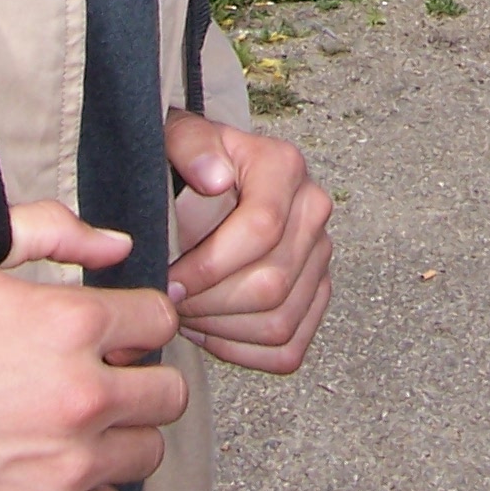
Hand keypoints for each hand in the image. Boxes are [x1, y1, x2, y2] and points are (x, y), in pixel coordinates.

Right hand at [0, 203, 186, 490]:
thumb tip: (115, 245)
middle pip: (169, 392)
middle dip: (141, 382)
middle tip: (102, 386)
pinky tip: (54, 476)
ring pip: (147, 453)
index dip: (138, 324)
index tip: (114, 337)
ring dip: (121, 441)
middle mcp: (84, 394)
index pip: (161, 319)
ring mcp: (70, 465)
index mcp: (72, 323)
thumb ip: (48, 227)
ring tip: (77, 433)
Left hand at [164, 112, 332, 372]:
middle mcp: (314, 209)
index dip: (209, 266)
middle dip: (211, 304)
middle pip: (273, 282)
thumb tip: (214, 180)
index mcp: (284, 167)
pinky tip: (210, 330)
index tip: (169, 280)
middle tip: (171, 303)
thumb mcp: (180, 138)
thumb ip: (192, 146)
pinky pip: (288, 348)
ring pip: (281, 321)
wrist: (213, 177)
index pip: (262, 228)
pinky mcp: (316, 294)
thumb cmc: (191, 162)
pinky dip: (244, 352)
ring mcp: (320, 256)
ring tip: (187, 316)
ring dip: (224, 331)